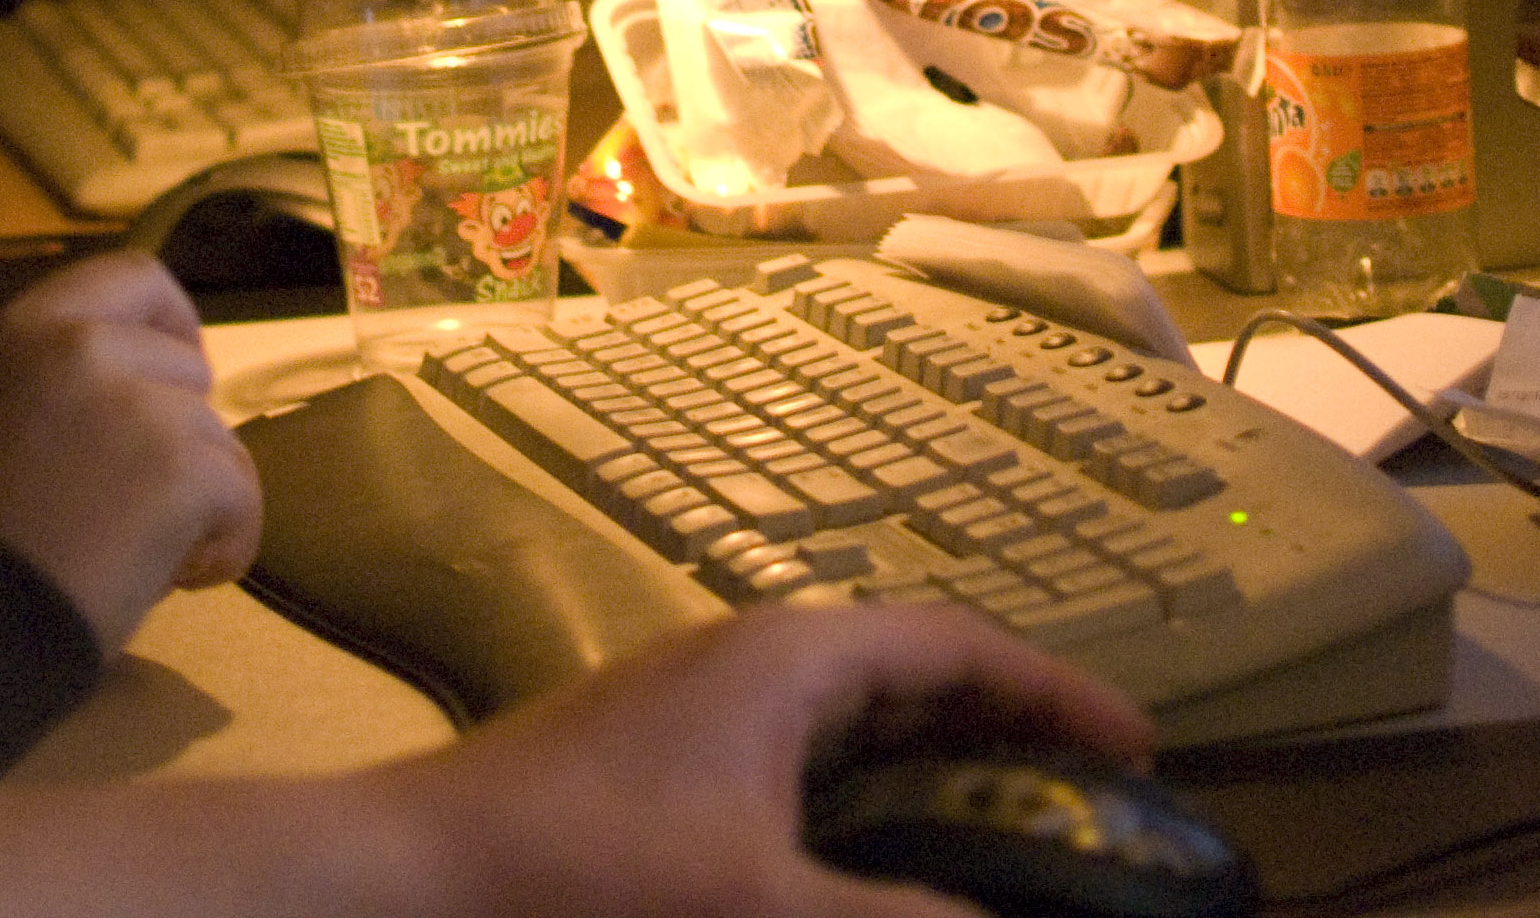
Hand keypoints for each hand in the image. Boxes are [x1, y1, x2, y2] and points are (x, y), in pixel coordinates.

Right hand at [0, 247, 260, 655]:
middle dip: (181, 437)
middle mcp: (82, 348)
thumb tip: (163, 380)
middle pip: (190, 369)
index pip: (136, 276)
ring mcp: (136, 405)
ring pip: (221, 438)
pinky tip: (180, 578)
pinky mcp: (181, 469)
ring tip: (143, 553)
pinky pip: (243, 496)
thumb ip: (67, 379)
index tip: (175, 375)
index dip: (172, 324)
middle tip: (134, 503)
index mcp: (26, 329)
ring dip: (201, 499)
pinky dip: (227, 544)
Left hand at [386, 603, 1154, 917]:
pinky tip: (865, 872)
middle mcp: (743, 667)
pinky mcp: (652, 774)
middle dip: (1001, 741)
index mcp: (786, 662)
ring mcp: (691, 716)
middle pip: (908, 680)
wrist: (404, 884)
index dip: (1054, 695)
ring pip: (847, 732)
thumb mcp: (761, 908)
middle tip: (1080, 813)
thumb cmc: (577, 873)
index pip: (955, 646)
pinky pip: (790, 774)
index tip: (1135, 751)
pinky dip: (853, 813)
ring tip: (997, 847)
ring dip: (926, 782)